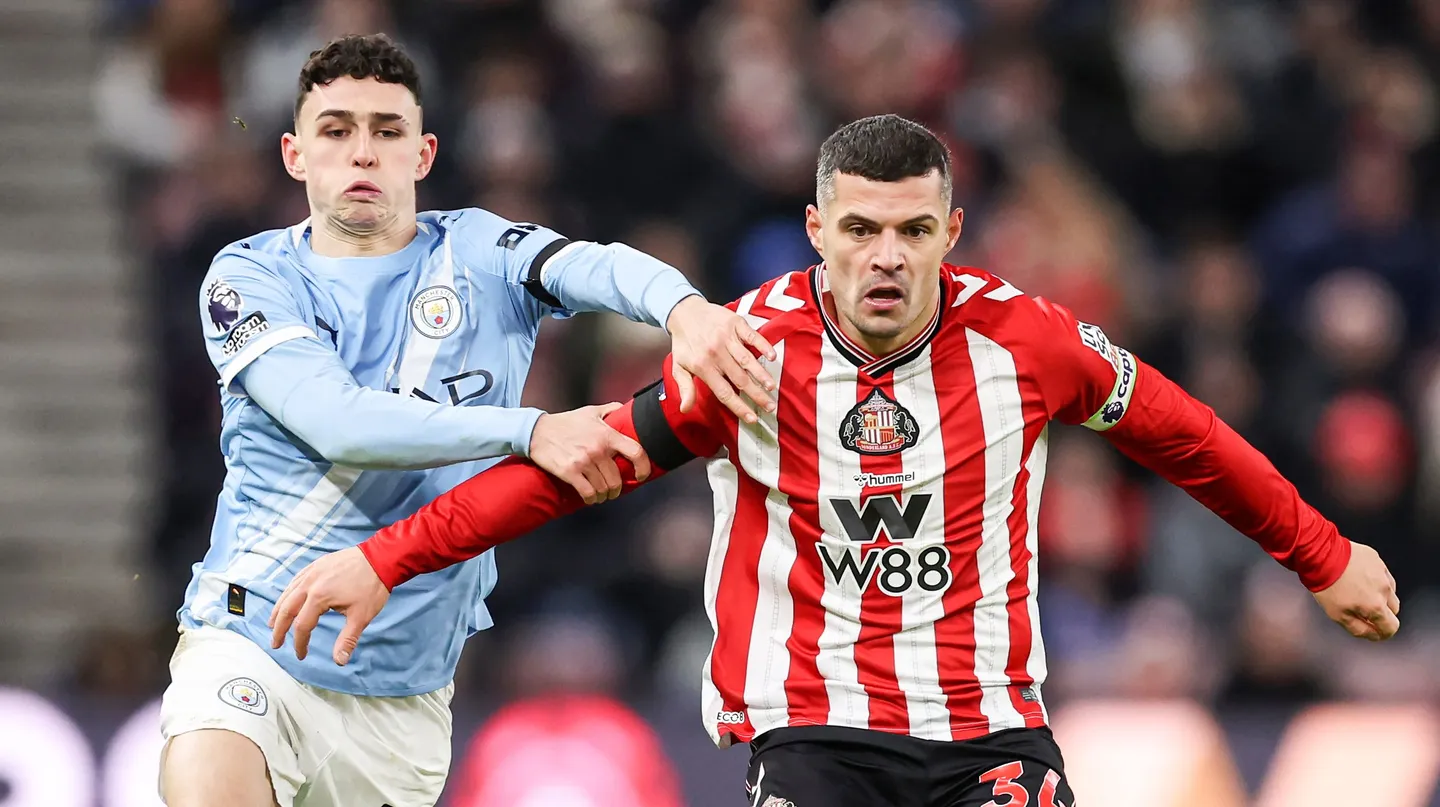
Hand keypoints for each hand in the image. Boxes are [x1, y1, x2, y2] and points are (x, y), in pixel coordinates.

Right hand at [268, 547, 388, 665]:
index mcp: (319, 597)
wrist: (381, 557)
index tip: (302, 655)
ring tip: (273, 625)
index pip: (302, 626)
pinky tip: (287, 600)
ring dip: (278, 611)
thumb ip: (347, 640)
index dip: (300, 643)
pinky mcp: (316, 565)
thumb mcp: (362, 616)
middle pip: (286, 609)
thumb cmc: (372, 586)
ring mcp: (311, 572)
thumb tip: (339, 662)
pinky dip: (287, 593)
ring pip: (287, 594)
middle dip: (279, 629)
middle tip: (275, 644)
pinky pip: (295, 581)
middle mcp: (310, 583)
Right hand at [529, 403, 651, 503]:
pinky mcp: (570, 472)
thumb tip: (624, 409)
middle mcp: (598, 449)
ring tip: (601, 495)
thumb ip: (610, 409)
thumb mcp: (590, 411)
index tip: (642, 476)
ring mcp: (584, 462)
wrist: (537, 431)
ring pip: (604, 488)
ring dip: (604, 495)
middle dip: (616, 489)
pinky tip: (590, 498)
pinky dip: (591, 499)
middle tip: (613, 490)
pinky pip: (588, 493)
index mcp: (607, 435)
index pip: (636, 452)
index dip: (644, 467)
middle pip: (617, 479)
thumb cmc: (565, 422)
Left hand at [667, 296, 777, 423]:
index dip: (739, 407)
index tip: (752, 418)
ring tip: (772, 387)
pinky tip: (771, 357)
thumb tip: (685, 409)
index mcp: (703, 367)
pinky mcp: (735, 323)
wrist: (683, 311)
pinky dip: (763, 346)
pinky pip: (752, 336)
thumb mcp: (678, 367)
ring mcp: (726, 338)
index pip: (724, 392)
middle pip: (740, 379)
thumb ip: (685, 388)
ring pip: (747, 360)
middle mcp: (716, 354)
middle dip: (756, 395)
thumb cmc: (683, 343)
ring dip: (761, 374)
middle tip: (770, 407)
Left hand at [1312, 541, 1399, 640]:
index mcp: (1375, 605)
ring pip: (1390, 592)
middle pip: (1393, 610)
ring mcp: (1382, 573)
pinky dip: (1375, 580)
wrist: (1320, 556)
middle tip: (1363, 610)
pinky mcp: (1377, 560)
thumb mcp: (1338, 615)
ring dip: (1379, 596)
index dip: (1384, 632)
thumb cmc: (1326, 584)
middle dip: (1381, 613)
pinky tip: (1359, 578)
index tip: (1377, 632)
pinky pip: (1383, 575)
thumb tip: (1374, 635)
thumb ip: (1359, 629)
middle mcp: (1384, 589)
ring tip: (1358, 591)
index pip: (1391, 627)